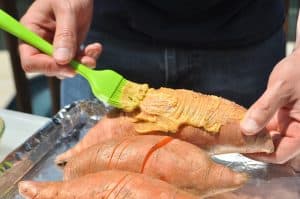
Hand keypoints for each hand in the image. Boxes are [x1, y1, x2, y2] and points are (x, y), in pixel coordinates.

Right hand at [19, 0, 101, 77]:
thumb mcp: (67, 11)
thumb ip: (65, 35)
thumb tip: (62, 60)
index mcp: (31, 32)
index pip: (30, 61)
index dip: (47, 67)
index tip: (67, 65)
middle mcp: (41, 42)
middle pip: (49, 68)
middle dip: (69, 67)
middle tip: (85, 61)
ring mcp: (56, 47)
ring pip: (66, 67)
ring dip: (81, 64)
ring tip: (93, 51)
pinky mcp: (70, 48)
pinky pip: (77, 61)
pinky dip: (88, 58)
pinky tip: (95, 47)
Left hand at [240, 49, 299, 163]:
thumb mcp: (281, 88)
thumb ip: (264, 109)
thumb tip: (246, 130)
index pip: (281, 154)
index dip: (259, 155)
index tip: (240, 148)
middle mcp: (297, 131)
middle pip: (273, 149)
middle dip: (253, 146)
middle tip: (233, 140)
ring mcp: (289, 125)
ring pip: (268, 139)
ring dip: (252, 137)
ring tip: (234, 133)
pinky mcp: (281, 118)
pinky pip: (266, 128)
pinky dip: (254, 126)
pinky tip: (241, 122)